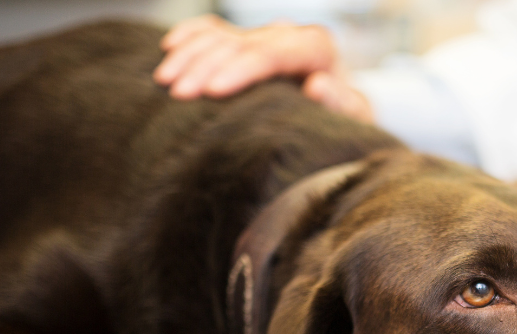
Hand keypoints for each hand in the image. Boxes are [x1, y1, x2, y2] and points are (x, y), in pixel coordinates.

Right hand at [155, 15, 372, 122]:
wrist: (341, 112)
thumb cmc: (345, 120)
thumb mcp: (353, 117)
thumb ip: (341, 102)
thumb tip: (318, 85)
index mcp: (316, 47)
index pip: (271, 53)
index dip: (240, 70)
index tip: (213, 91)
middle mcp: (288, 34)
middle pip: (239, 43)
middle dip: (206, 66)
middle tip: (177, 93)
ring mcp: (264, 35)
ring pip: (221, 35)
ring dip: (190, 55)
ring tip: (164, 81)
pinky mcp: (247, 41)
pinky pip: (213, 30)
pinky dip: (190, 35)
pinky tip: (169, 47)